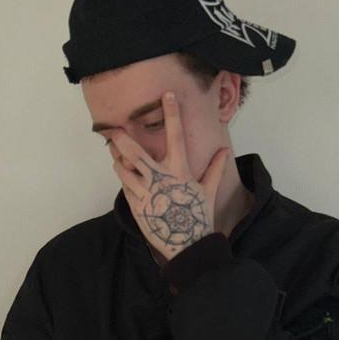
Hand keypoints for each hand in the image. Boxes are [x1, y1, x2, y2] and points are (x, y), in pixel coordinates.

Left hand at [110, 90, 230, 260]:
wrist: (187, 245)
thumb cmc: (198, 217)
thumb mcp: (208, 191)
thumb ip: (215, 169)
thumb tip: (225, 151)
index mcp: (179, 170)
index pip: (176, 135)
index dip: (172, 113)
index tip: (167, 95)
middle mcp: (160, 179)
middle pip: (136, 153)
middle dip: (122, 139)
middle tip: (113, 129)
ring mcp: (146, 193)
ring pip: (124, 169)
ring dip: (117, 157)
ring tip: (113, 148)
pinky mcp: (136, 206)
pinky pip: (124, 186)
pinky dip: (122, 176)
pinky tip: (121, 169)